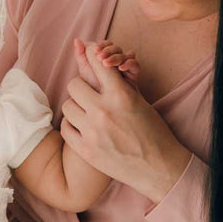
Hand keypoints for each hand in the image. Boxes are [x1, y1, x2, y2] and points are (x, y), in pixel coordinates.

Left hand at [61, 39, 191, 203]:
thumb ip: (119, 83)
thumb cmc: (153, 131)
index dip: (92, 56)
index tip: (88, 54)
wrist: (157, 167)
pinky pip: (65, 128)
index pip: (98, 64)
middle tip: (88, 94)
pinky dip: (71, 125)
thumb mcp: (139, 101)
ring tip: (86, 112)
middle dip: (81, 86)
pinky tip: (81, 127)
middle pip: (74, 84)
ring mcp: (92, 132)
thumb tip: (101, 61)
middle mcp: (103, 111)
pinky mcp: (85, 150)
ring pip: (67, 106)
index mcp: (120, 95)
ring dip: (75, 106)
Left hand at [71, 38, 139, 89]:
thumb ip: (81, 56)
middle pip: (115, 48)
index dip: (101, 45)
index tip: (95, 50)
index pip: (105, 45)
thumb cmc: (94, 92)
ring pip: (124, 55)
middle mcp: (115, 62)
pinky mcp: (133, 76)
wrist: (106, 110)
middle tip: (99, 57)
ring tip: (106, 64)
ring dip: (115, 57)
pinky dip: (129, 63)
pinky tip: (121, 68)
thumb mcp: (85, 72)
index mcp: (104, 58)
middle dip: (108, 50)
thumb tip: (76, 40)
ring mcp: (125, 68)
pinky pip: (135, 64)